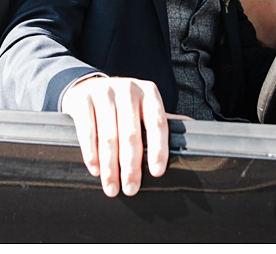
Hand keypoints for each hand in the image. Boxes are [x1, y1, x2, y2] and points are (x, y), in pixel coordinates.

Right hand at [60, 76, 175, 196]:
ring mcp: (104, 93)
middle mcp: (128, 90)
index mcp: (149, 93)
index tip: (156, 172)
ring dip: (110, 167)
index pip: (157, 123)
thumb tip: (192, 128)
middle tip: (131, 189)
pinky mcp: (83, 99)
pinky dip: (91, 154)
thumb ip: (162, 119)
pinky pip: (87, 132)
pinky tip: (96, 170)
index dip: (158, 149)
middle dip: (131, 166)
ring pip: (109, 137)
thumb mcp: (144, 106)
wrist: (88, 86)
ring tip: (112, 187)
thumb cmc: (122, 104)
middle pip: (131, 134)